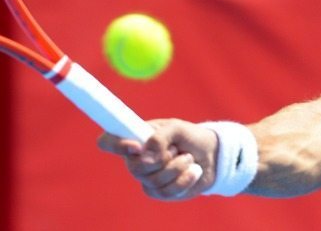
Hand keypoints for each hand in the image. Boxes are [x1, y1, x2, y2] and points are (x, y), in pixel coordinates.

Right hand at [97, 118, 217, 199]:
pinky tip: (193, 171)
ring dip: (177, 167)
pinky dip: (184, 180)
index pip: (108, 141)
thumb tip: (146, 157)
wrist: (212, 155)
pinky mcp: (159, 191)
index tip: (136, 146)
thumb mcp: (178, 128)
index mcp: (135, 137)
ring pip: (153, 180)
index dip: (115, 144)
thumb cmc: (190, 137)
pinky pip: (165, 191)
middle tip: (176, 149)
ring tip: (188, 158)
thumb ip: (161, 137)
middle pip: (135, 168)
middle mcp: (136, 158)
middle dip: (162, 159)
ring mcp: (146, 177)